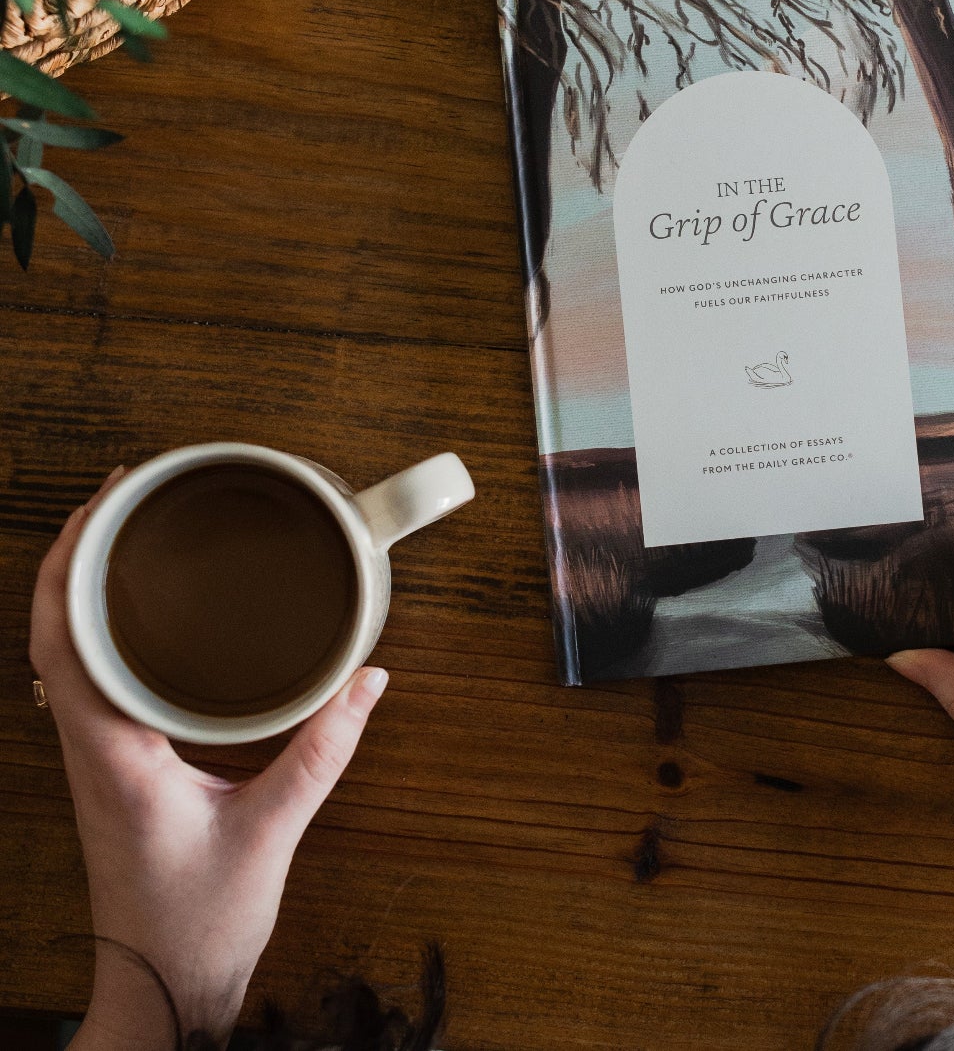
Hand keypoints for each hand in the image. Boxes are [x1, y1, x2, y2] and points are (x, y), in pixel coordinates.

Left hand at [29, 469, 387, 1050]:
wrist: (160, 990)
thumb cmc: (196, 924)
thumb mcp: (270, 833)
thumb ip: (323, 751)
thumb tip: (368, 679)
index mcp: (112, 755)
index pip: (62, 641)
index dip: (70, 563)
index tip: (106, 502)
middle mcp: (90, 749)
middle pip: (52, 632)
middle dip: (74, 554)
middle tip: (122, 495)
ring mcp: (96, 759)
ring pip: (63, 656)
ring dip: (81, 589)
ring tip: (125, 537)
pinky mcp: (114, 770)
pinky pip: (90, 682)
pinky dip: (102, 630)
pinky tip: (143, 618)